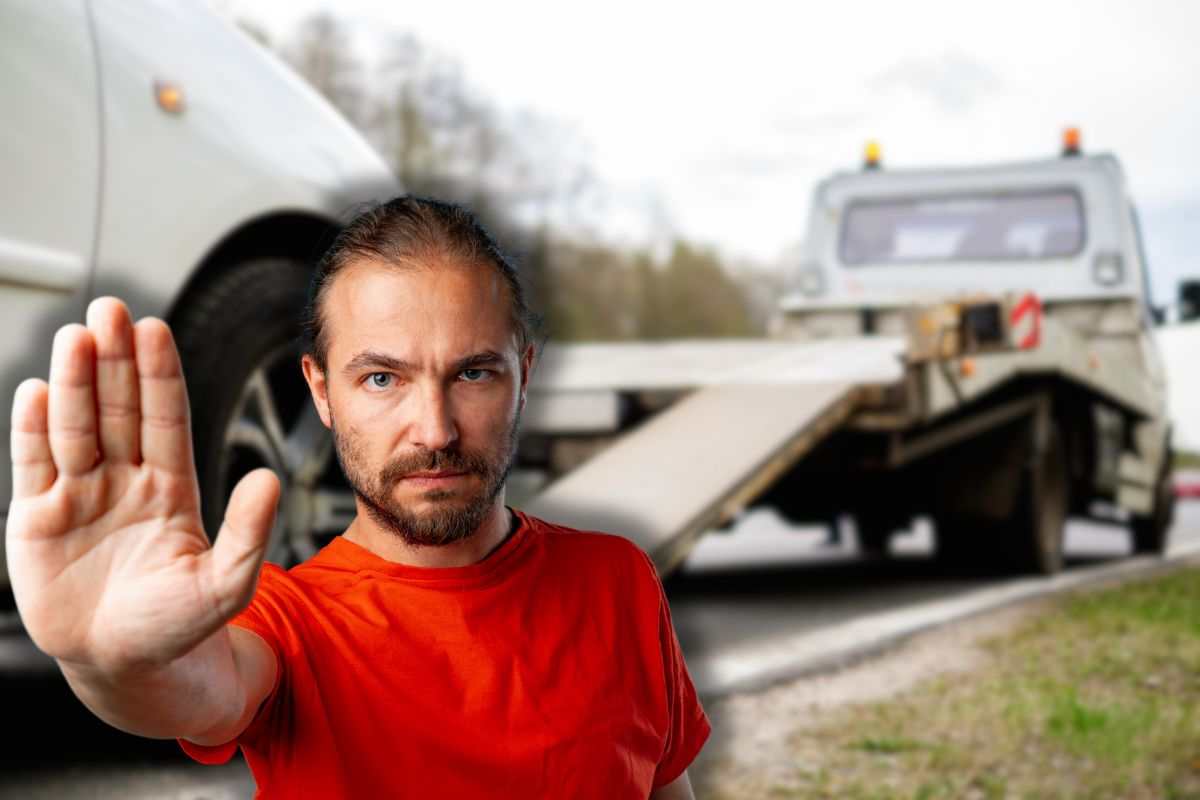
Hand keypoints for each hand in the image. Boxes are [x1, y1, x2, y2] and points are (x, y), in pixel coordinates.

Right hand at [6, 297, 279, 674]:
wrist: (123, 664)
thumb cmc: (178, 624)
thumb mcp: (225, 584)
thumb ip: (248, 533)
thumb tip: (269, 479)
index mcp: (171, 485)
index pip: (164, 418)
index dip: (159, 375)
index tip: (155, 331)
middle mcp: (124, 479)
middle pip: (118, 408)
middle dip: (113, 361)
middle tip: (110, 310)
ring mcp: (79, 494)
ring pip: (75, 427)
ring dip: (73, 383)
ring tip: (74, 338)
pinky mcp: (36, 519)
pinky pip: (33, 465)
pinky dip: (32, 430)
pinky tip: (35, 391)